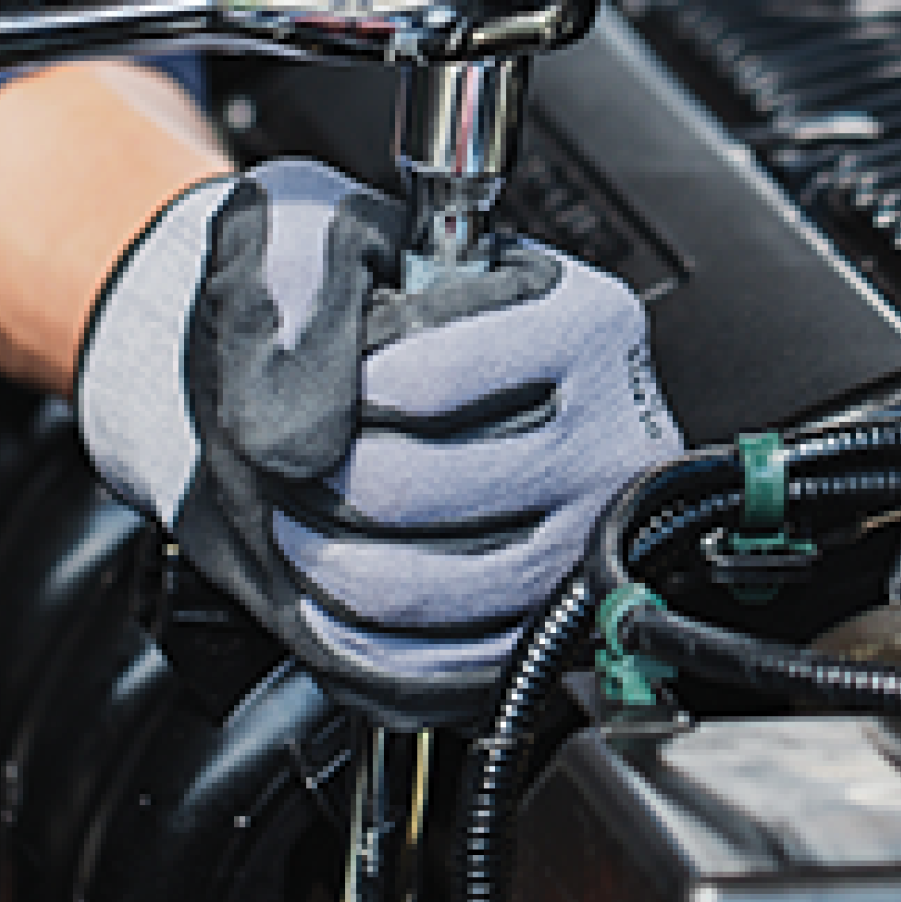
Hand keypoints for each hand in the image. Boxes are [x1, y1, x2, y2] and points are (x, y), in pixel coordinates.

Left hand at [75, 158, 680, 727]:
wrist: (440, 382)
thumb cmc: (404, 310)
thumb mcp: (364, 242)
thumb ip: (318, 284)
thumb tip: (294, 406)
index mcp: (585, 323)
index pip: (424, 376)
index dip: (341, 387)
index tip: (330, 381)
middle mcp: (610, 435)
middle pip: (413, 487)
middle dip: (317, 480)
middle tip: (290, 462)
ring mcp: (587, 539)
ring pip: (424, 582)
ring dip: (324, 559)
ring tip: (296, 519)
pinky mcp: (549, 621)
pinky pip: (440, 659)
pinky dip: (358, 633)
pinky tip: (328, 588)